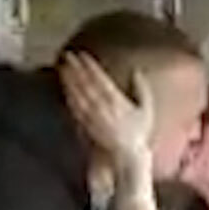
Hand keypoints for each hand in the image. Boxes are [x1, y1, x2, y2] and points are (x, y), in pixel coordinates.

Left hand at [58, 51, 154, 176]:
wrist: (127, 155)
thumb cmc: (138, 132)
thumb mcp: (146, 108)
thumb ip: (141, 88)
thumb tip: (137, 70)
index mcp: (117, 100)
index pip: (100, 78)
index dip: (90, 65)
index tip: (82, 54)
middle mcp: (102, 107)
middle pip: (86, 83)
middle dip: (76, 68)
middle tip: (67, 55)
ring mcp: (92, 116)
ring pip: (78, 94)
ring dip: (69, 79)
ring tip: (62, 66)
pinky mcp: (85, 125)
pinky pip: (75, 108)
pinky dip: (68, 95)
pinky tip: (63, 87)